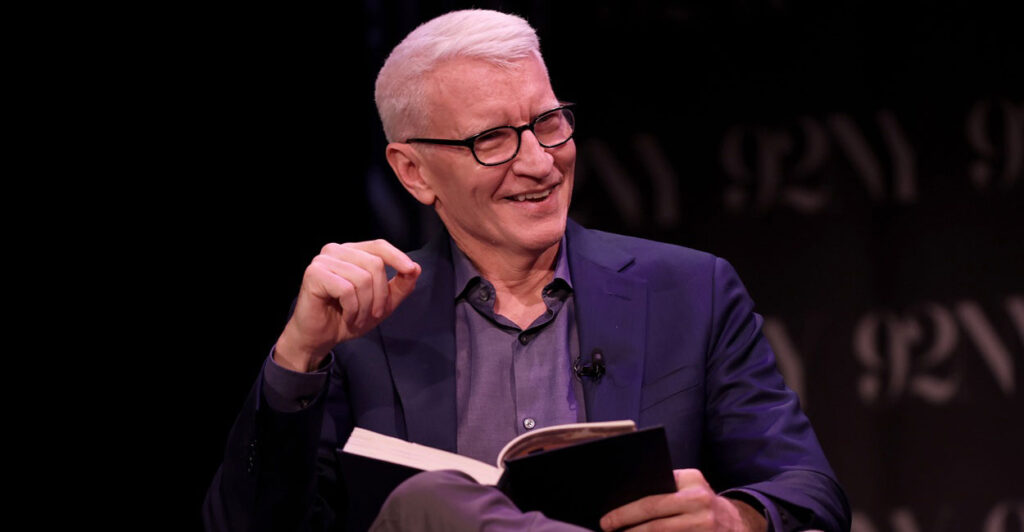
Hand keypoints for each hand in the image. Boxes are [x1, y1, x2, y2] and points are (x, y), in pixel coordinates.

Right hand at [274, 239, 420, 371]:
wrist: (319, 338)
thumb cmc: (347, 317)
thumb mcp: (382, 303)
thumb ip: (400, 286)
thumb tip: (416, 268)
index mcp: (351, 252)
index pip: (379, 246)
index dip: (397, 257)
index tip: (411, 270)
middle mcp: (336, 251)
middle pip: (374, 264)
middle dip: (380, 295)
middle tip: (374, 315)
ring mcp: (323, 260)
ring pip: (362, 278)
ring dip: (365, 306)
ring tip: (357, 318)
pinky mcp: (314, 274)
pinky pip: (346, 290)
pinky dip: (352, 309)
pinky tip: (346, 316)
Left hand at [599, 469, 766, 531]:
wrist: (736, 523)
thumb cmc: (701, 502)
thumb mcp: (689, 485)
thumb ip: (664, 486)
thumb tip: (624, 497)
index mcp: (692, 485)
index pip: (652, 501)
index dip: (625, 512)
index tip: (607, 520)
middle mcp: (701, 507)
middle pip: (655, 525)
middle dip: (628, 529)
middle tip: (608, 531)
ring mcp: (705, 530)